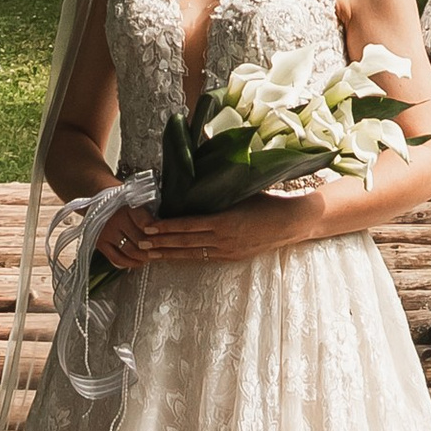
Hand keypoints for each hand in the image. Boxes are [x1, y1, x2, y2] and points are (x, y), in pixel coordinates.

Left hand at [98, 193, 322, 272]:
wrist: (291, 222)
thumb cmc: (267, 200)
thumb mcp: (241, 191)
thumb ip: (218, 188)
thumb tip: (197, 172)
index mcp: (224, 221)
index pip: (188, 226)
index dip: (167, 228)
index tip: (149, 228)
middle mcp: (223, 239)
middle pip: (185, 243)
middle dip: (161, 244)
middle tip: (139, 244)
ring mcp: (227, 251)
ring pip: (192, 254)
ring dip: (170, 253)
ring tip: (150, 254)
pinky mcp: (232, 257)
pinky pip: (204, 258)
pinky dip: (186, 257)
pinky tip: (173, 256)